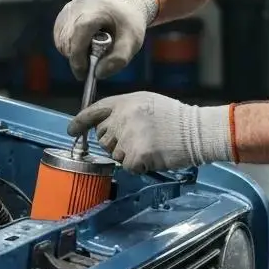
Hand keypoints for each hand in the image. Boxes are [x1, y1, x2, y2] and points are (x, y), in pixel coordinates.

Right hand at [52, 0, 156, 79]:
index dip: (78, 55)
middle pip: (68, 39)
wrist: (124, 6)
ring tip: (91, 50)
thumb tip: (98, 73)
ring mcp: (69, 9)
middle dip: (78, 57)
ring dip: (73, 53)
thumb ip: (118, 59)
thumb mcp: (133, 41)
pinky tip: (84, 44)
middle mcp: (79, 6)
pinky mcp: (63, 14)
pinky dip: (69, 47)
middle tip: (93, 62)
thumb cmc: (128, 25)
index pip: (80, 31)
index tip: (84, 73)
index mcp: (98, 9)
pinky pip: (59, 38)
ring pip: (61, 41)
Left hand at [67, 92, 234, 172]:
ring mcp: (128, 136)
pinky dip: (138, 166)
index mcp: (125, 102)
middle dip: (115, 142)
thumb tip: (103, 125)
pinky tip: (152, 156)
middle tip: (137, 139)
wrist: (197, 131)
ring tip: (149, 145)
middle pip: (102, 137)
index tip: (71, 130)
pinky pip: (127, 167)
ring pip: (114, 154)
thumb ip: (123, 110)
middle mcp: (123, 117)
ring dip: (128, 155)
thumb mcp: (146, 102)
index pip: (94, 110)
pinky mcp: (135, 154)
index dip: (80, 121)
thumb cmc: (175, 118)